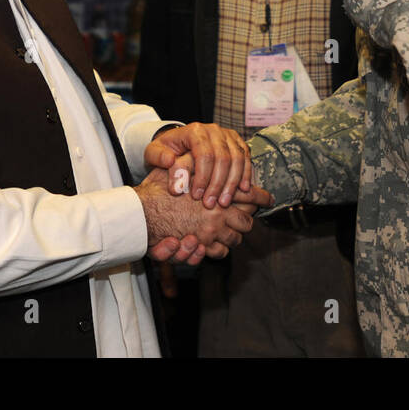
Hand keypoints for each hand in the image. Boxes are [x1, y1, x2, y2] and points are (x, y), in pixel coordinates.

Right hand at [135, 154, 263, 265]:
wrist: (140, 216)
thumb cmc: (156, 192)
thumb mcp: (177, 169)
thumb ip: (194, 165)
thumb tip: (205, 158)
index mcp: (216, 193)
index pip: (248, 196)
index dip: (260, 197)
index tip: (268, 198)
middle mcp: (217, 215)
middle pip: (246, 222)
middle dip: (247, 221)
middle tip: (245, 218)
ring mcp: (210, 233)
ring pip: (235, 239)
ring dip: (234, 236)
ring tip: (229, 233)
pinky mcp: (201, 247)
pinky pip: (220, 251)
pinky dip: (220, 249)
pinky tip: (215, 245)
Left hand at [145, 121, 251, 207]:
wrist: (178, 144)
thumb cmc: (166, 150)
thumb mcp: (154, 152)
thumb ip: (158, 157)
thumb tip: (169, 161)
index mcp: (194, 131)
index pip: (204, 154)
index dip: (202, 177)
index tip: (196, 196)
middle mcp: (213, 130)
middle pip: (223, 158)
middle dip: (218, 184)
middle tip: (211, 204)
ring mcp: (227, 135)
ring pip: (237, 159)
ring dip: (232, 183)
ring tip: (224, 202)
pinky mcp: (236, 142)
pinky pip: (246, 158)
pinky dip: (246, 174)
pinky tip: (243, 190)